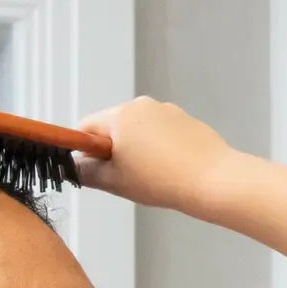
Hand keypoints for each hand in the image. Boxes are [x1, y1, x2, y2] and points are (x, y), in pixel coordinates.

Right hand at [74, 95, 241, 217]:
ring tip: (153, 176)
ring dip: (138, 150)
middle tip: (126, 177)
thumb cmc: (164, 181)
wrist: (213, 181)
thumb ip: (86, 172)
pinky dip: (160, 149)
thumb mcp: (115, 181)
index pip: (87, 127)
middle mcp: (143, 106)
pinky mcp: (186, 121)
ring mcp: (167, 111)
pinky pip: (162, 133)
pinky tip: (170, 169)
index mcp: (121, 115)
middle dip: (114, 150)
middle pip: (114, 126)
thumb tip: (73, 167)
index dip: (85, 150)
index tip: (94, 169)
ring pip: (139, 131)